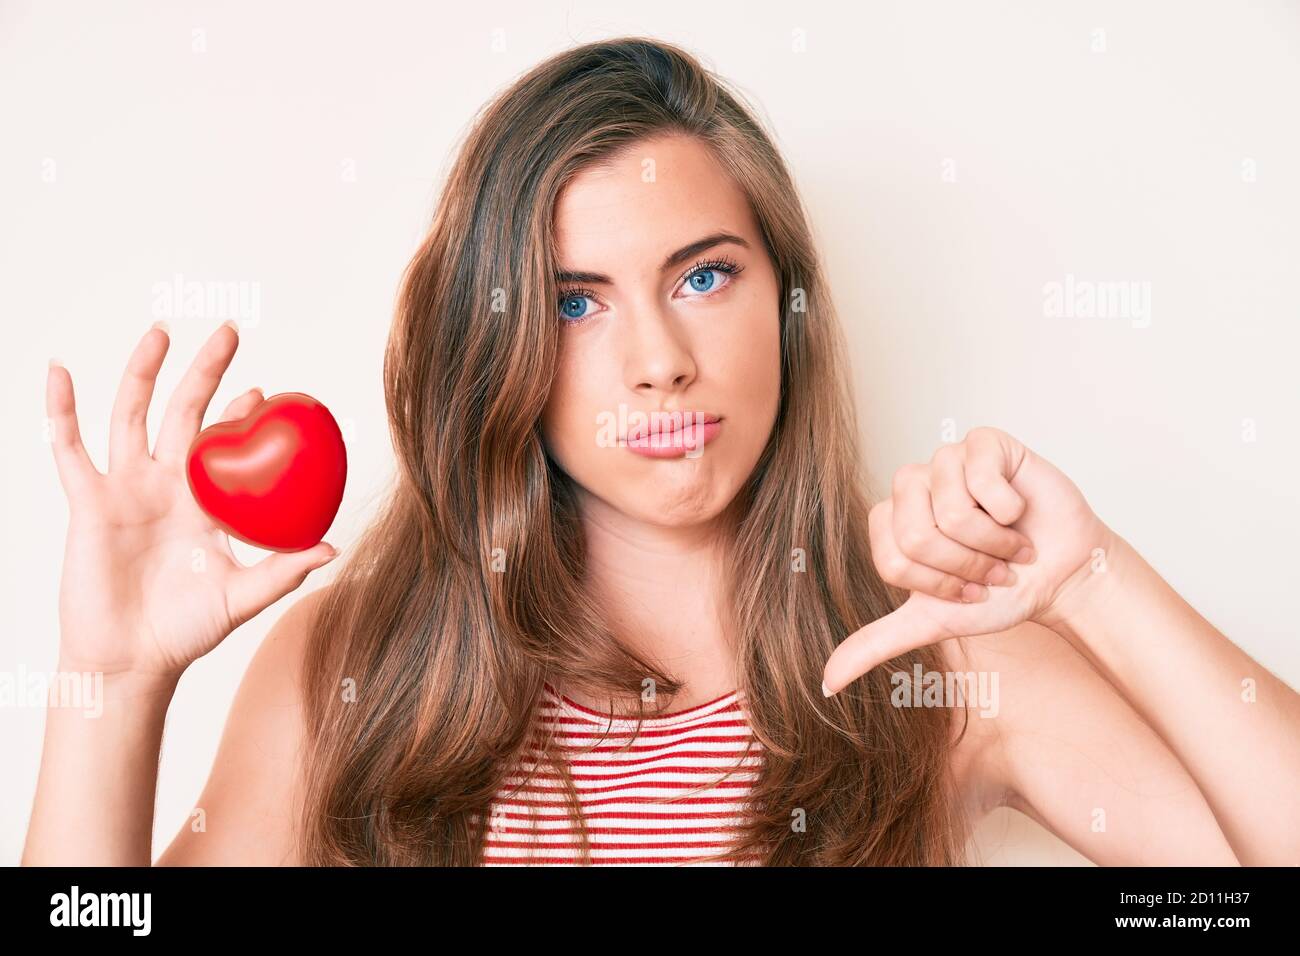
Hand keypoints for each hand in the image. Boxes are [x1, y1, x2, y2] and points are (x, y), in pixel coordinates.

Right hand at [46, 320, 338, 680]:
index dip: (243, 415)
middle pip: (185, 413)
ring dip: (144, 372)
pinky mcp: (88, 503)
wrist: (130, 661)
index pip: (225, 445)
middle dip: (205, 371)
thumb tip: (334, 549)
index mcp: (205, 504)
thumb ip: (285, 571)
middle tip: (229, 333)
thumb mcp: (243, 597)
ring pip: (132, 416)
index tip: (267, 392)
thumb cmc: (186, 632)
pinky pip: (68, 448)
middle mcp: (166, 487)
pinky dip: (61, 409)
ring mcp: (125, 490)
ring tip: (162, 331)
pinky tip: (59, 371)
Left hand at [821, 426, 1114, 694]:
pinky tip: (1019, 510)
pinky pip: (983, 477)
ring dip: (993, 542)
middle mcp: (912, 484)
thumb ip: (875, 645)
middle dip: (966, 566)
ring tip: (1010, 544)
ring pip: (953, 510)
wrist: (1062, 574)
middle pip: (918, 534)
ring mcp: (946, 459)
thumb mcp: (932, 623)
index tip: (966, 589)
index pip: (894, 559)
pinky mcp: (983, 442)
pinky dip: (1010, 508)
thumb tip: (826, 682)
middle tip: (992, 569)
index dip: (938, 584)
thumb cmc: (999, 594)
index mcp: (891, 520)